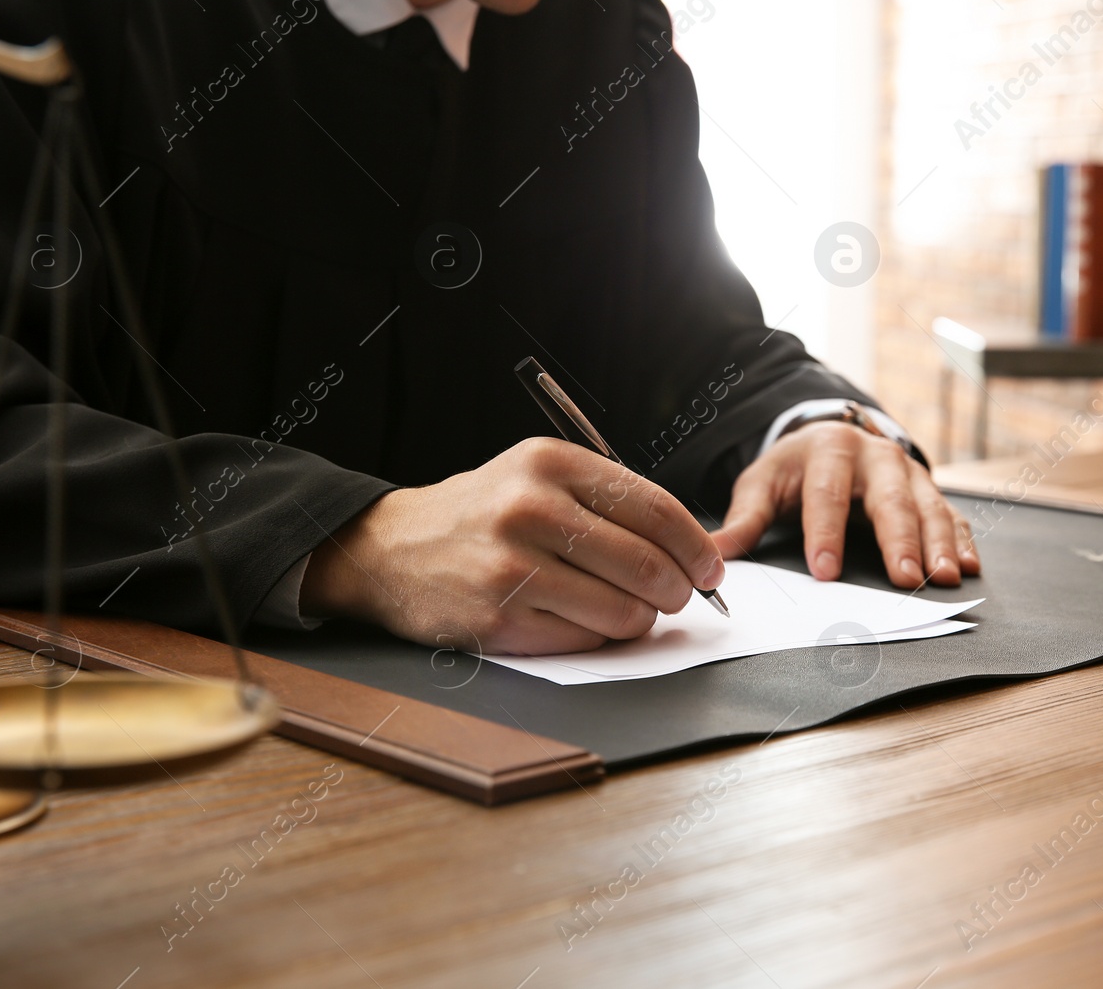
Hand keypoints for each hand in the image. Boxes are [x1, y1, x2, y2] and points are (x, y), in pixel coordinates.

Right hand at [299, 438, 725, 654]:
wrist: (391, 550)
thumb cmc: (483, 515)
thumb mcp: (539, 477)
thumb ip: (611, 501)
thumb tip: (693, 547)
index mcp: (551, 464)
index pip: (655, 508)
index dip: (696, 545)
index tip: (711, 567)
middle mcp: (531, 509)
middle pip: (647, 563)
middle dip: (678, 589)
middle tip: (678, 597)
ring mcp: (512, 567)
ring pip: (623, 609)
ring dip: (641, 619)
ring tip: (628, 609)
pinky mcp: (499, 619)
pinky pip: (585, 639)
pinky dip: (600, 637)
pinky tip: (585, 621)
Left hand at [711, 422, 978, 588]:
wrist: (830, 438)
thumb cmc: (795, 468)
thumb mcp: (763, 483)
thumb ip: (744, 519)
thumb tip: (714, 554)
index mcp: (829, 449)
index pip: (826, 494)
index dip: (826, 533)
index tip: (824, 571)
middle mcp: (875, 456)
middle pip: (890, 499)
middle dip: (899, 539)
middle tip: (905, 577)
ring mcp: (908, 472)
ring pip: (928, 507)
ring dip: (938, 544)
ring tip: (942, 577)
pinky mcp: (929, 489)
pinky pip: (951, 514)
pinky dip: (961, 540)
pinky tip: (966, 567)